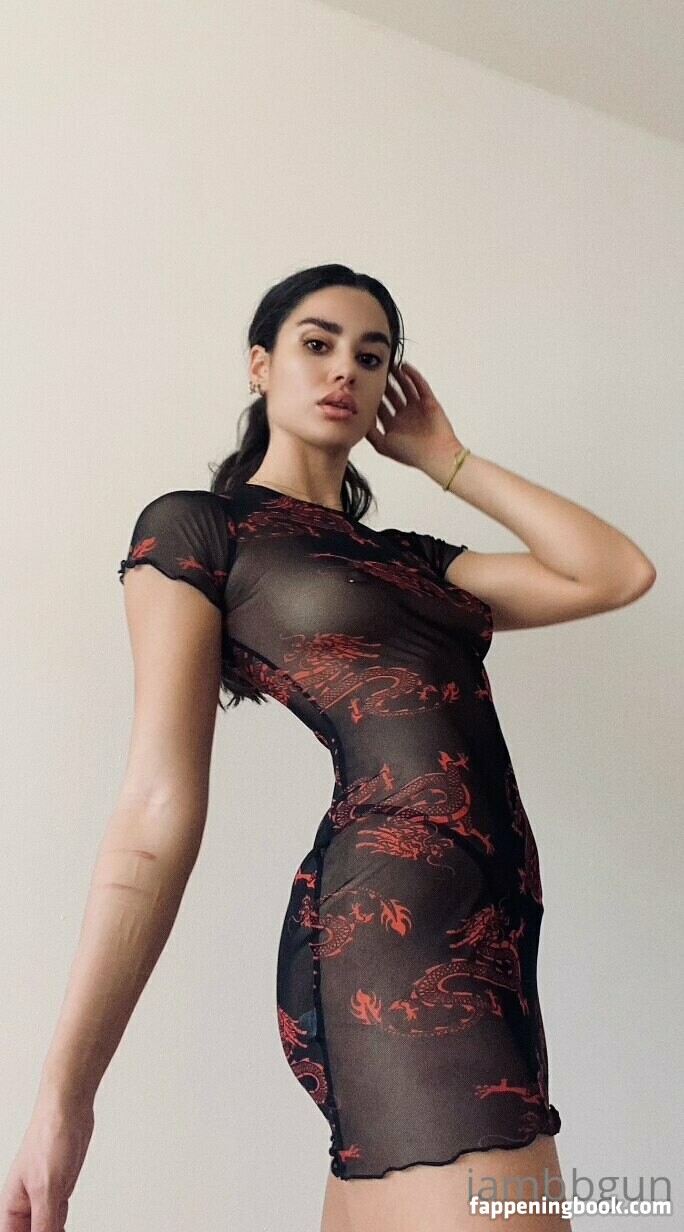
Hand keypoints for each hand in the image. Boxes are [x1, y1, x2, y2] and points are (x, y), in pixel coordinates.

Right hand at [0, 1097, 94, 1231]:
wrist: (69, 1109)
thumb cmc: (49, 1136)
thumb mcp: (46, 1189)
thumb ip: (44, 1223)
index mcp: (12, 1206)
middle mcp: (25, 1205)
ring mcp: (43, 1197)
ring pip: (46, 1230)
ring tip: (64, 1231)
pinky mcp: (59, 1190)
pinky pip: (58, 1219)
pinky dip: (63, 1227)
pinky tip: (67, 1230)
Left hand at [365, 360, 464, 476]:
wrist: (436, 455)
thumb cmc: (411, 454)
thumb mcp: (383, 445)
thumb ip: (370, 432)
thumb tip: (359, 417)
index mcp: (394, 426)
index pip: (380, 408)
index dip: (372, 397)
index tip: (363, 386)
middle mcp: (405, 416)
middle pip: (392, 395)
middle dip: (384, 384)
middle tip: (374, 371)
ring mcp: (418, 408)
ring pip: (406, 388)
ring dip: (398, 376)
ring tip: (389, 365)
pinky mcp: (429, 402)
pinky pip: (420, 385)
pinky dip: (413, 375)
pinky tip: (404, 367)